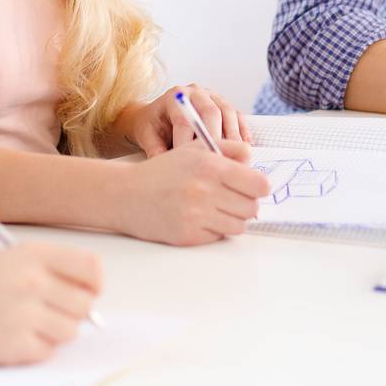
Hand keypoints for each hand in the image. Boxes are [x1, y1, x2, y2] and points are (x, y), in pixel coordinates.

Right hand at [0, 242, 101, 364]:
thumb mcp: (7, 261)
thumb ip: (48, 272)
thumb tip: (88, 296)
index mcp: (33, 253)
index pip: (90, 266)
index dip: (93, 283)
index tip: (87, 292)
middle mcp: (33, 280)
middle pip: (85, 304)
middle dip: (71, 313)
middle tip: (47, 315)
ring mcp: (25, 313)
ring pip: (70, 331)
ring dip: (52, 333)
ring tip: (22, 326)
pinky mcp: (16, 345)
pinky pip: (47, 352)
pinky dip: (33, 351)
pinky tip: (8, 339)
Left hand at [111, 83, 249, 156]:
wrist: (158, 116)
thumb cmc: (153, 126)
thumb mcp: (147, 136)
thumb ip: (154, 149)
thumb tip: (163, 165)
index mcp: (175, 96)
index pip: (185, 119)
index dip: (189, 142)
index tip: (191, 164)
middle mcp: (196, 92)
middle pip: (211, 113)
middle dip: (216, 140)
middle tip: (217, 163)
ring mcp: (212, 96)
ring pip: (228, 113)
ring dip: (233, 138)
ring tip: (234, 160)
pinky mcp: (225, 104)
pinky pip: (238, 116)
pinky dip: (242, 133)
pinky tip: (245, 151)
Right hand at [114, 143, 271, 245]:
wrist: (127, 195)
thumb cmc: (163, 171)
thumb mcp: (194, 148)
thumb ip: (228, 148)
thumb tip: (253, 160)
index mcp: (210, 165)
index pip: (258, 184)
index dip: (258, 186)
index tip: (253, 186)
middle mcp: (204, 190)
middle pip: (252, 207)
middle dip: (245, 203)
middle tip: (231, 198)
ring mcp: (196, 215)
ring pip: (239, 225)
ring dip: (231, 218)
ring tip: (215, 208)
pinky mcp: (189, 236)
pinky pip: (219, 236)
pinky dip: (214, 229)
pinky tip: (199, 218)